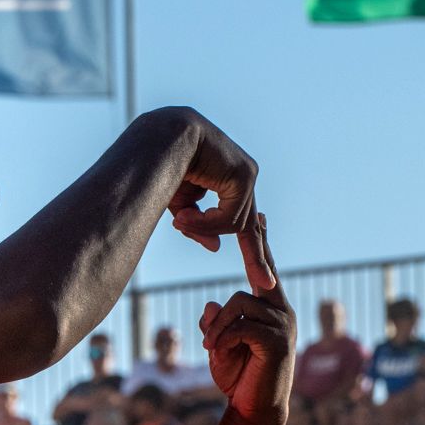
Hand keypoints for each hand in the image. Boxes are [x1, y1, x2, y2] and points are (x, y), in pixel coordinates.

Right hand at [167, 111, 270, 289]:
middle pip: (248, 225)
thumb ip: (198, 224)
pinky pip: (231, 216)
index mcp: (228, 181)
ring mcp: (246, 174)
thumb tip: (216, 247)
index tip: (264, 278)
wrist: (158, 139)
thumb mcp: (179, 203)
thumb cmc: (162, 168)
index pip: (242, 220)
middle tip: (266, 284)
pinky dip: (208, 222)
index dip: (252, 251)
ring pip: (235, 223)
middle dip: (254, 257)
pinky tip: (185, 214)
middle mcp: (242, 176)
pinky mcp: (244, 174)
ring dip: (203, 228)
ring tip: (178, 221)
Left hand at [197, 216, 294, 419]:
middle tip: (236, 273)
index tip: (260, 215)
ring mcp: (283, 326)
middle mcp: (282, 313)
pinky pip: (240, 326)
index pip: (266, 272)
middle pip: (251, 282)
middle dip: (237, 284)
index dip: (263, 244)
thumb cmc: (238, 378)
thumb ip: (217, 323)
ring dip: (218, 328)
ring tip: (212, 349)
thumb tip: (210, 304)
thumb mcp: (220, 345)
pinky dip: (222, 338)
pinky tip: (218, 353)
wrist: (255, 411)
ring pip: (238, 303)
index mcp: (273, 310)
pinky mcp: (277, 342)